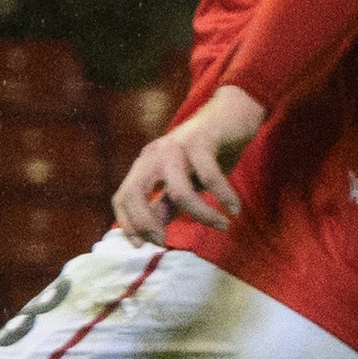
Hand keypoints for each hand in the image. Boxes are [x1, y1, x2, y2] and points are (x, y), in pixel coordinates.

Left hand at [113, 87, 264, 244]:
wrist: (232, 113)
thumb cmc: (208, 151)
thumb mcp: (185, 181)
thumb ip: (167, 204)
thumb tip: (153, 233)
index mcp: (146, 164)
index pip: (122, 197)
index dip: (128, 224)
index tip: (143, 245)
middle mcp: (155, 154)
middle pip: (134, 192)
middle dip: (145, 223)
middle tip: (165, 241)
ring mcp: (176, 146)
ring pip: (179, 191)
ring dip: (202, 214)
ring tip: (223, 225)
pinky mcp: (201, 140)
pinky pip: (210, 176)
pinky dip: (224, 196)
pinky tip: (235, 207)